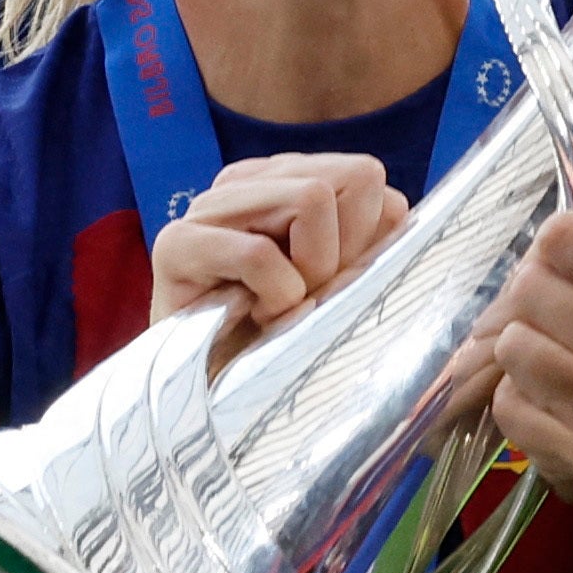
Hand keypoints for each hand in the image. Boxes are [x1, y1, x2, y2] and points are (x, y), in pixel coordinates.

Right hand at [145, 151, 402, 349]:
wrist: (208, 397)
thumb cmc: (278, 340)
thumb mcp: (338, 284)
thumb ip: (370, 241)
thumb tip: (397, 207)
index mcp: (282, 180)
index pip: (364, 175)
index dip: (368, 235)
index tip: (334, 283)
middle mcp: (245, 181)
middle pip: (352, 176)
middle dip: (345, 250)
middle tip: (307, 297)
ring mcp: (206, 206)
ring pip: (312, 199)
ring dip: (311, 273)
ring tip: (277, 308)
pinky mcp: (175, 244)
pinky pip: (259, 254)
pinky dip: (273, 297)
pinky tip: (251, 318)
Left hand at [462, 178, 572, 533]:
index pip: (563, 235)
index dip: (554, 251)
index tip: (571, 274)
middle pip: (527, 287)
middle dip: (532, 304)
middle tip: (558, 326)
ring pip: (511, 345)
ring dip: (522, 356)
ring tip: (556, 368)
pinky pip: (506, 404)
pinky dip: (519, 404)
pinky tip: (554, 409)